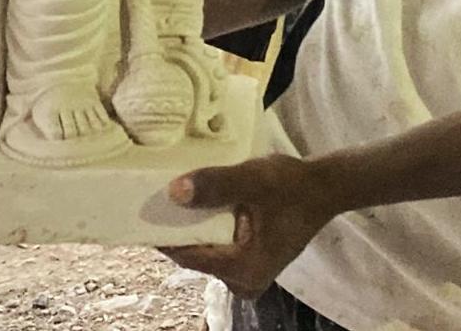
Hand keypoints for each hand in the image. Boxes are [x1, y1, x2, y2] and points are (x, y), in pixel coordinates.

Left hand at [163, 155, 335, 300]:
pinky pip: (216, 245)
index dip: (162, 234)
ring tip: (166, 196)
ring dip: (189, 226)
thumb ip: (216, 185)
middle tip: (149, 199)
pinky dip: (204, 226)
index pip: (189, 256)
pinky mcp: (249, 259)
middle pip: (195, 254)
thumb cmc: (292, 185)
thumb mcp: (254, 180)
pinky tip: (192, 202)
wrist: (324, 187)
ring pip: (204, 249)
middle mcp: (243, 281)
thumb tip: (173, 192)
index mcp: (244, 270)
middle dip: (174, 229)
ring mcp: (246, 273)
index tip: (137, 213)